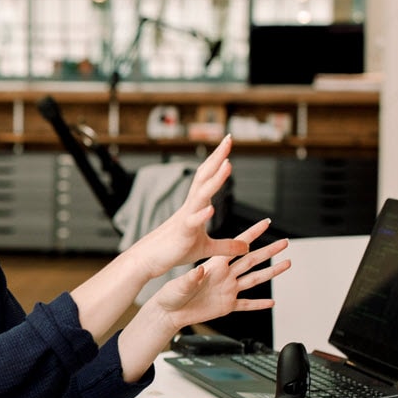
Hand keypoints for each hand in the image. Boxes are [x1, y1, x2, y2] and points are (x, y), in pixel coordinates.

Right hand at [132, 135, 247, 277]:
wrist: (150, 259)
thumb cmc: (175, 250)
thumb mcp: (206, 249)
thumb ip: (227, 246)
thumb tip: (246, 246)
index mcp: (196, 206)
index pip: (209, 177)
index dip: (219, 160)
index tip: (228, 142)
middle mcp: (191, 207)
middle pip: (204, 177)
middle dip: (217, 158)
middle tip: (228, 139)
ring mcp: (186, 218)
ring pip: (201, 195)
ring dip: (215, 181)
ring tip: (228, 165)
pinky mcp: (182, 233)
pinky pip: (192, 222)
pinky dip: (201, 215)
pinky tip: (210, 209)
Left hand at [149, 217, 287, 331]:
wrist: (169, 313)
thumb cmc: (170, 296)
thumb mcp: (180, 285)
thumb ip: (191, 279)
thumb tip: (199, 271)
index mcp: (214, 266)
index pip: (236, 246)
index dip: (251, 234)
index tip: (265, 223)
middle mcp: (224, 276)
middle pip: (252, 260)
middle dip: (269, 251)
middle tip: (284, 242)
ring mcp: (227, 290)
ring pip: (254, 279)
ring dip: (271, 272)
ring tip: (286, 264)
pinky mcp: (226, 306)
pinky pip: (246, 305)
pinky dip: (259, 304)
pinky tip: (271, 302)